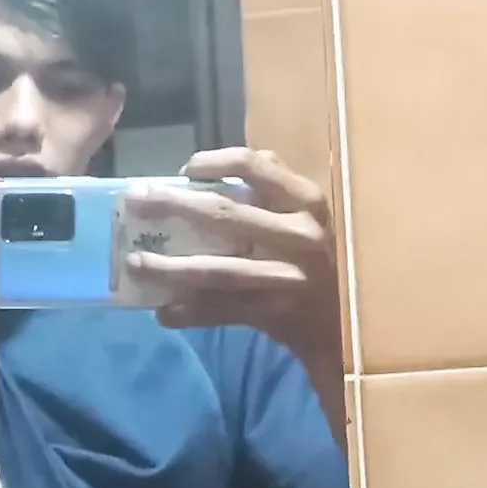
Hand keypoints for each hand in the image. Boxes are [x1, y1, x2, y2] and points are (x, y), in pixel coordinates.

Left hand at [124, 147, 340, 343]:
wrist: (351, 325)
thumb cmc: (324, 262)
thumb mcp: (308, 219)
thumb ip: (272, 194)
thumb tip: (209, 175)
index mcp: (307, 202)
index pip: (257, 166)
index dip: (215, 162)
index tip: (185, 169)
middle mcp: (300, 235)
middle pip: (225, 216)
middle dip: (174, 206)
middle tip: (136, 202)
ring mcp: (288, 277)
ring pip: (217, 270)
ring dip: (170, 268)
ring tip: (135, 264)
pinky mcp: (276, 314)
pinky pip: (221, 311)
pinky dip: (189, 312)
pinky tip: (163, 312)